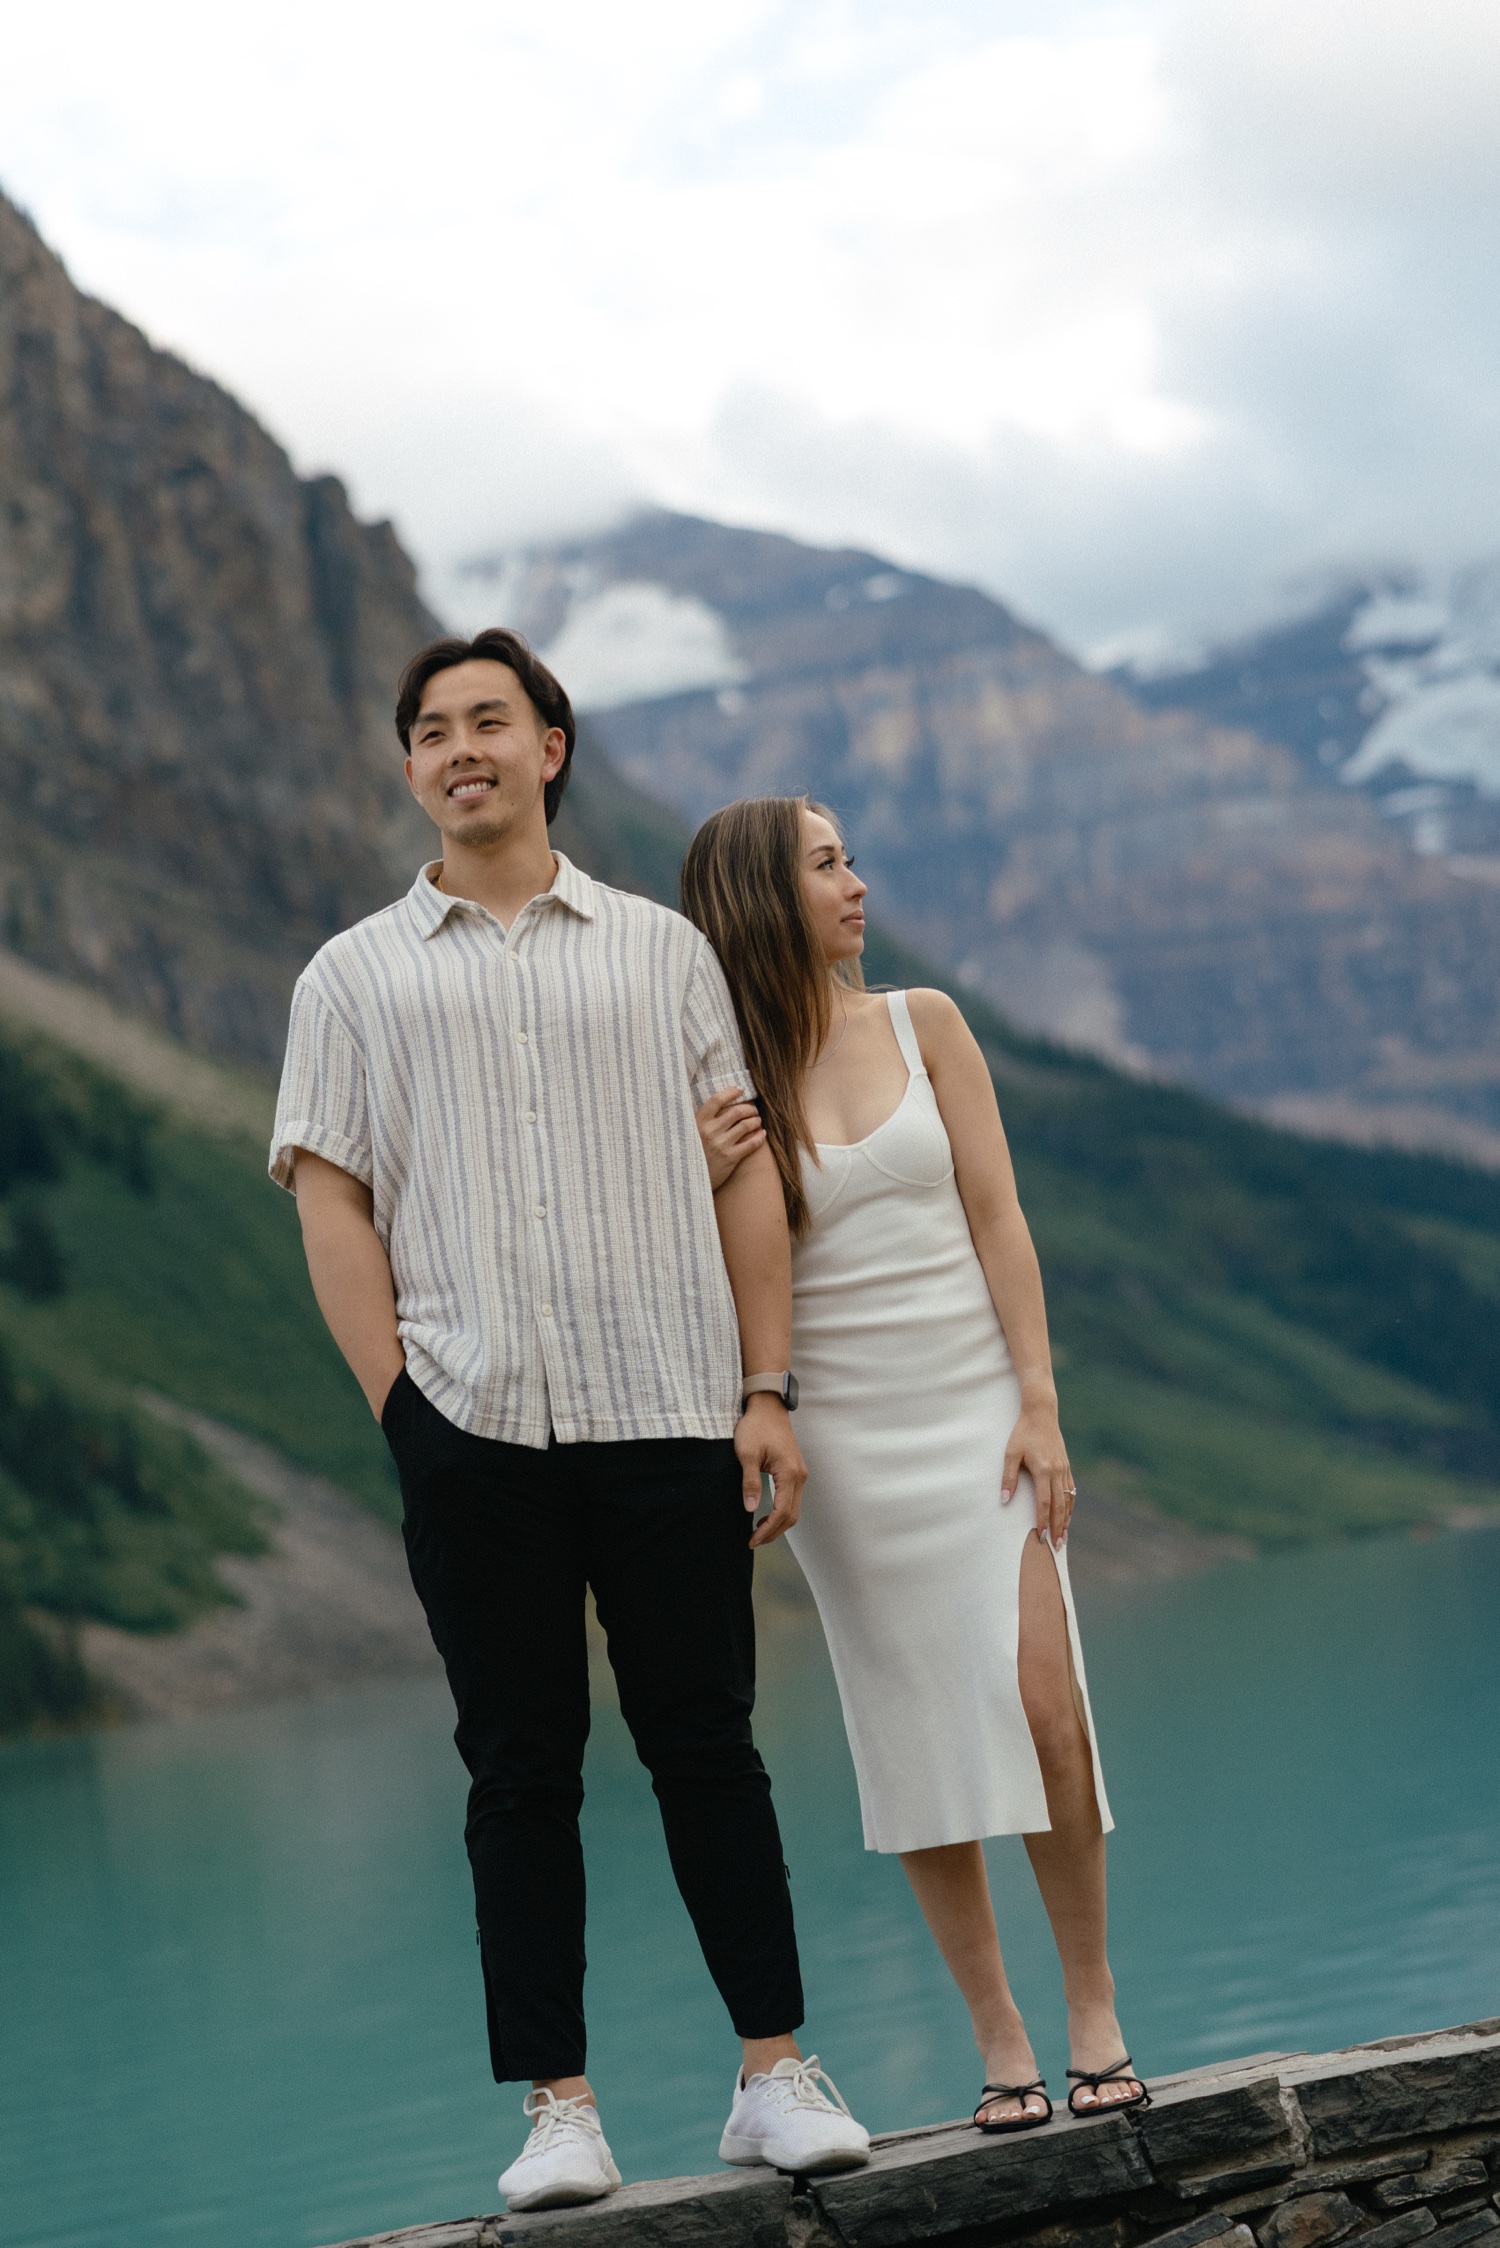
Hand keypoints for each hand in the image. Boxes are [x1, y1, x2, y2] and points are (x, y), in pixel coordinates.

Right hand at [696, 1087, 766, 1191]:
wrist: (687, 1180)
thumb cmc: (690, 1154)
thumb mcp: (688, 1133)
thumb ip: (700, 1120)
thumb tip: (716, 1104)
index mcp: (698, 1122)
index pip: (716, 1100)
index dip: (730, 1092)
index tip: (741, 1089)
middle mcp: (709, 1131)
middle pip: (737, 1112)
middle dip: (749, 1109)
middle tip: (753, 1111)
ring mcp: (720, 1144)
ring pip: (746, 1126)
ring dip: (756, 1121)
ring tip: (757, 1121)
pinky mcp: (730, 1158)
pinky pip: (751, 1144)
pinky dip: (759, 1137)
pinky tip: (762, 1135)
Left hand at [735, 1393, 806, 1547]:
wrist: (768, 1406)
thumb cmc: (756, 1426)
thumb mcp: (747, 1454)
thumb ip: (750, 1482)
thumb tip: (751, 1509)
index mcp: (789, 1473)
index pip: (782, 1511)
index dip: (768, 1530)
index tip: (752, 1540)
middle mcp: (800, 1476)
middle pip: (791, 1515)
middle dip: (774, 1532)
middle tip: (753, 1541)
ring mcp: (800, 1473)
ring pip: (793, 1509)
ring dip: (778, 1524)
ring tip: (758, 1532)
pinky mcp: (795, 1471)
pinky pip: (792, 1499)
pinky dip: (781, 1512)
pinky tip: (766, 1516)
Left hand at [1001, 1403, 1074, 1545]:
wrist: (1041, 1414)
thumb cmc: (1022, 1433)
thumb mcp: (1010, 1453)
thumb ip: (1008, 1477)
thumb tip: (1005, 1500)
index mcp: (1043, 1470)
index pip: (1044, 1502)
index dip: (1043, 1521)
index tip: (1041, 1536)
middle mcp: (1057, 1471)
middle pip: (1059, 1506)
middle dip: (1058, 1527)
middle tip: (1056, 1546)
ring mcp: (1064, 1469)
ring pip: (1068, 1500)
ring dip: (1066, 1520)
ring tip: (1063, 1537)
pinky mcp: (1066, 1466)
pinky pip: (1071, 1490)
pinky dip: (1070, 1506)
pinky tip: (1068, 1516)